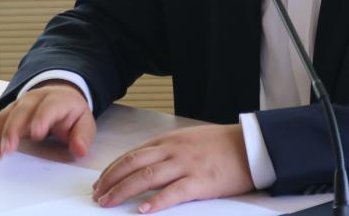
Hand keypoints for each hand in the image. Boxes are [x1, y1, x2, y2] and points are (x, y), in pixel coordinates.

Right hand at [0, 82, 95, 160]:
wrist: (59, 96)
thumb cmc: (71, 114)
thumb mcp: (84, 122)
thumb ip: (83, 136)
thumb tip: (79, 149)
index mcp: (57, 99)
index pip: (48, 107)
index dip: (42, 118)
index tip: (36, 134)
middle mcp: (35, 99)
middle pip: (21, 111)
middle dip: (13, 130)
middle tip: (7, 149)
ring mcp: (19, 105)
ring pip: (4, 116)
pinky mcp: (8, 114)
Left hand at [91, 124, 253, 212]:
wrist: (250, 145)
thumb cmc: (221, 144)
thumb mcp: (189, 139)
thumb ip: (168, 150)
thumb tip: (146, 164)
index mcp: (170, 140)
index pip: (133, 154)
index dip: (114, 169)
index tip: (101, 182)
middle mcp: (173, 150)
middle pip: (134, 164)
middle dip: (111, 180)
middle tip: (98, 195)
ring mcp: (186, 165)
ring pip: (147, 177)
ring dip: (124, 190)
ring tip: (109, 203)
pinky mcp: (201, 181)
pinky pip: (174, 192)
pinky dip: (157, 202)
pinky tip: (144, 211)